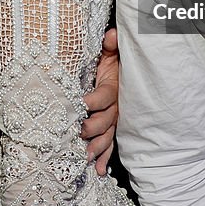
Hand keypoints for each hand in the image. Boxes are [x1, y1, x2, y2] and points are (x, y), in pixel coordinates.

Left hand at [81, 27, 118, 175]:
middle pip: (105, 122)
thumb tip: (112, 34)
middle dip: (91, 129)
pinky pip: (110, 147)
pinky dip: (104, 159)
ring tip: (85, 157)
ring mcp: (114, 122)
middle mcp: (115, 108)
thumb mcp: (111, 54)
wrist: (127, 78)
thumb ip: (111, 46)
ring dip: (96, 148)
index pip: (103, 97)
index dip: (92, 101)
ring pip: (106, 138)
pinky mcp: (112, 131)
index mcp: (113, 89)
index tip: (79, 104)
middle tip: (77, 133)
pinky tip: (99, 171)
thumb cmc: (112, 65)